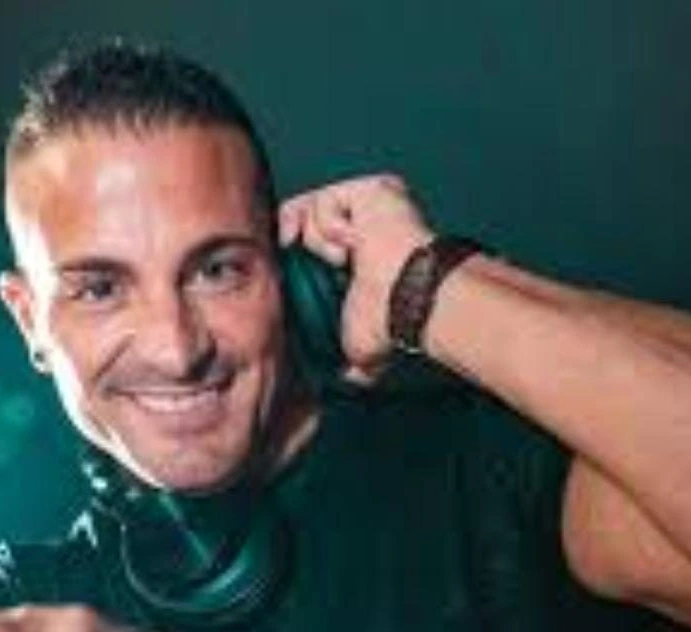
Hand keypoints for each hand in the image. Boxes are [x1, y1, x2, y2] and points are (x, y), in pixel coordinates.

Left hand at [279, 174, 433, 382]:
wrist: (406, 298)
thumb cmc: (389, 323)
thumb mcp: (355, 345)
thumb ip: (345, 358)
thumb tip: (342, 382)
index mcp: (357, 258)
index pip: (307, 247)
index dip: (290, 258)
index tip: (284, 273)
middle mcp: (362, 226)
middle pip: (302, 221)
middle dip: (295, 245)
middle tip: (314, 270)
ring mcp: (365, 205)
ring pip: (309, 213)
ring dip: (321, 243)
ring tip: (348, 261)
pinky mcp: (367, 189)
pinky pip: (322, 202)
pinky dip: (330, 228)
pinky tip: (354, 245)